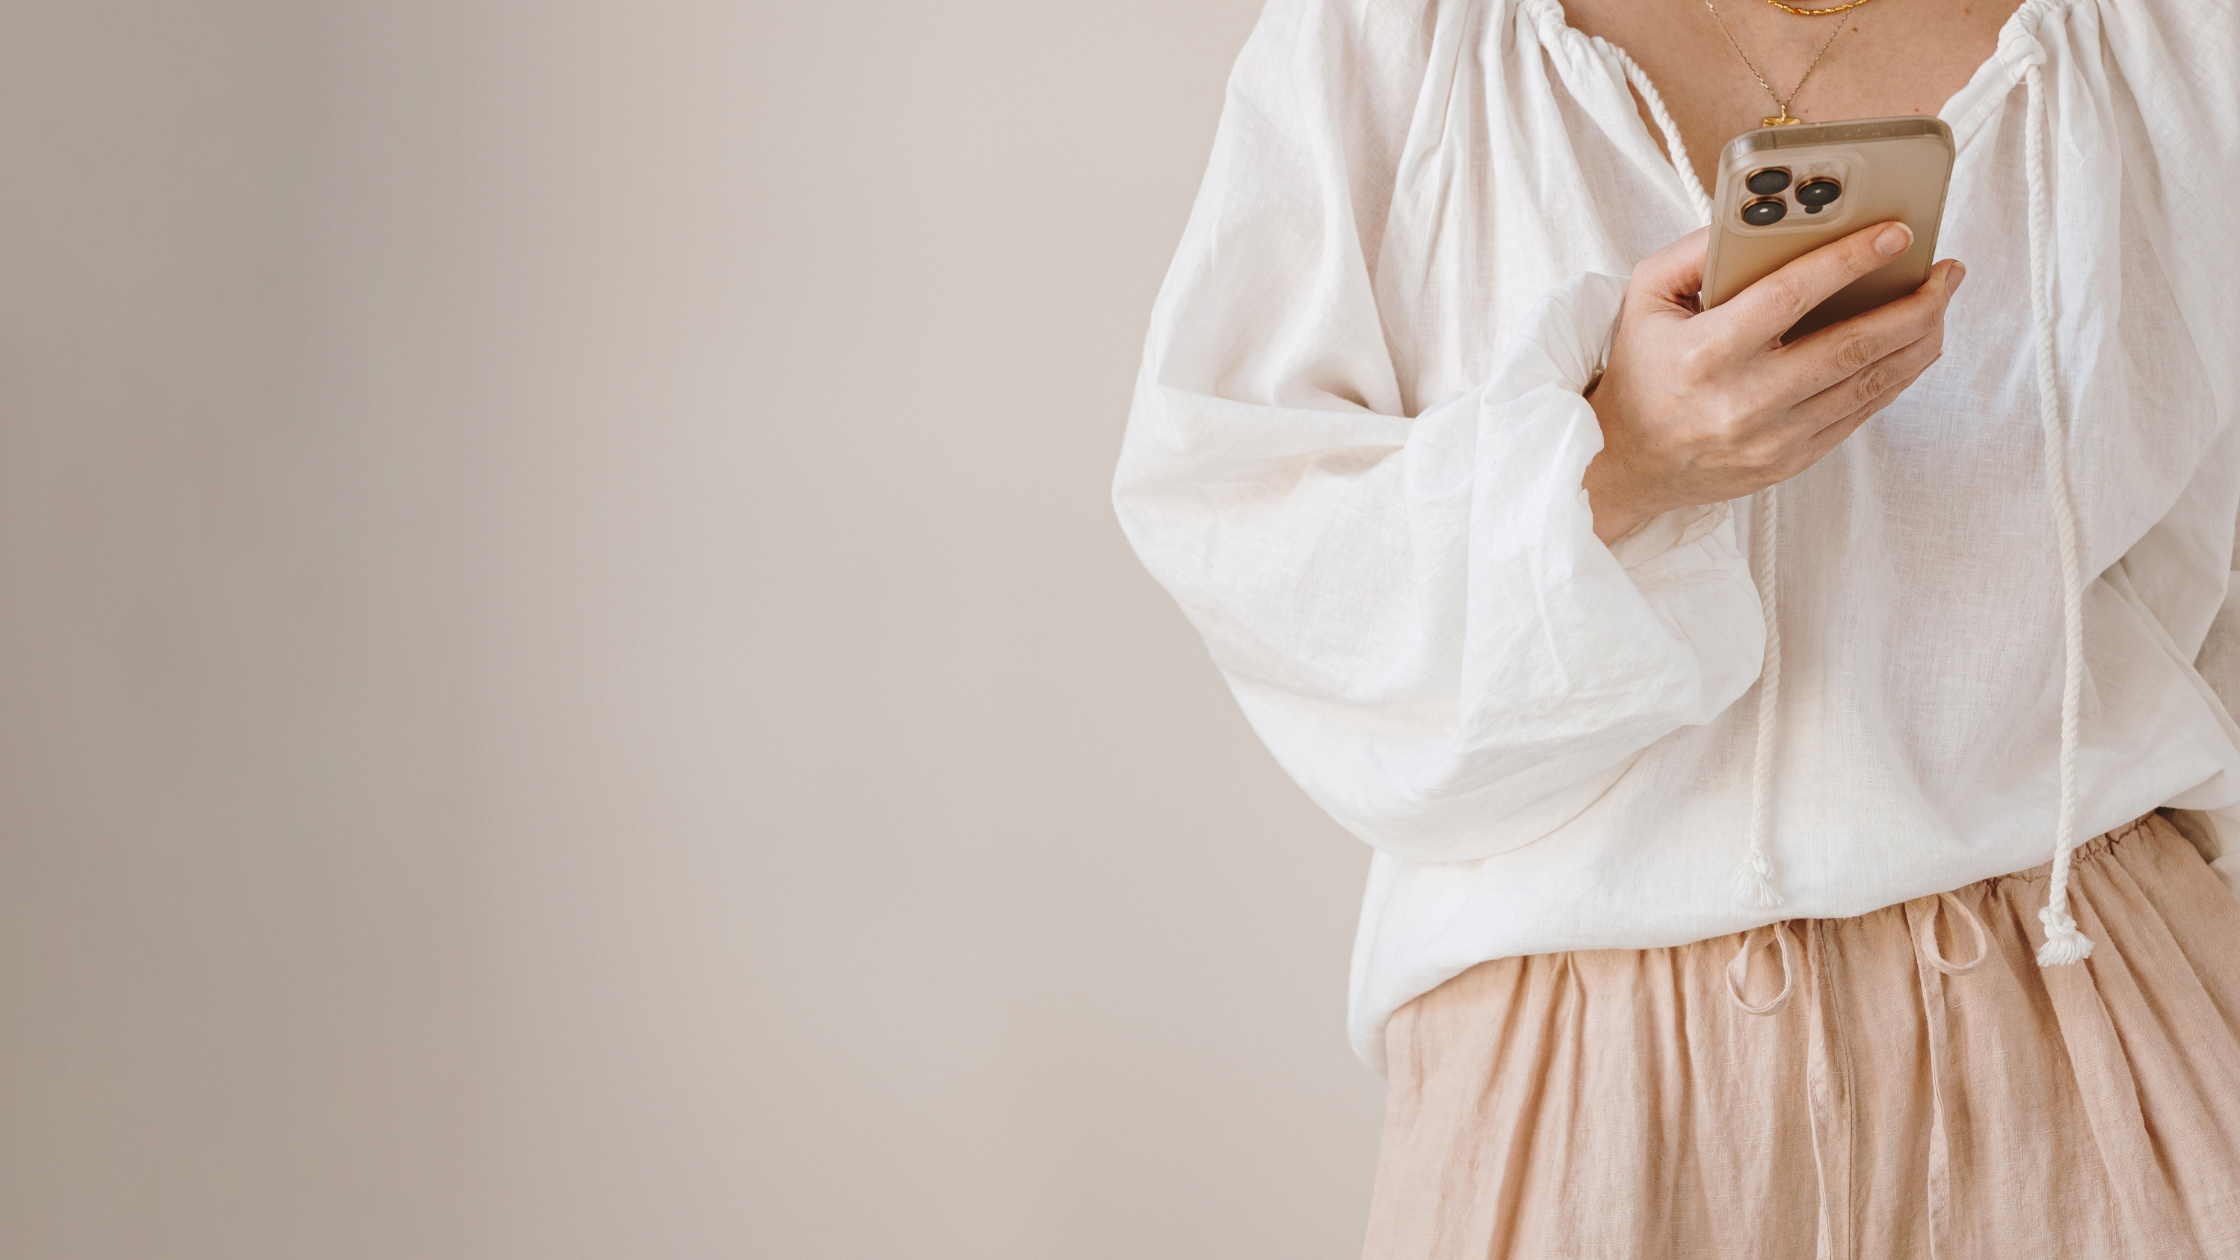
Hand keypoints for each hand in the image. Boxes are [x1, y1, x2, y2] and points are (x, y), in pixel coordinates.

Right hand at [1582, 222, 1962, 543]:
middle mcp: (1744, 400)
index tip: (1897, 232)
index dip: (1850, 260)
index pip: (1791, 296)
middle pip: (1853, 345)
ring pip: (1870, 383)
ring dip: (1918, 338)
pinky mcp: (1790, 460)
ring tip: (1940, 301)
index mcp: (1705, 352)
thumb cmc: (1639, 369)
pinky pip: (1860, 414)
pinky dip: (1895, 376)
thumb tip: (1766, 216)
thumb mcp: (1644, 296)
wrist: (1623, 463)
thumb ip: (1697, 249)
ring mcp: (1772, 438)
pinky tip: (1911, 344)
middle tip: (1945, 270)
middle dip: (1913, 303)